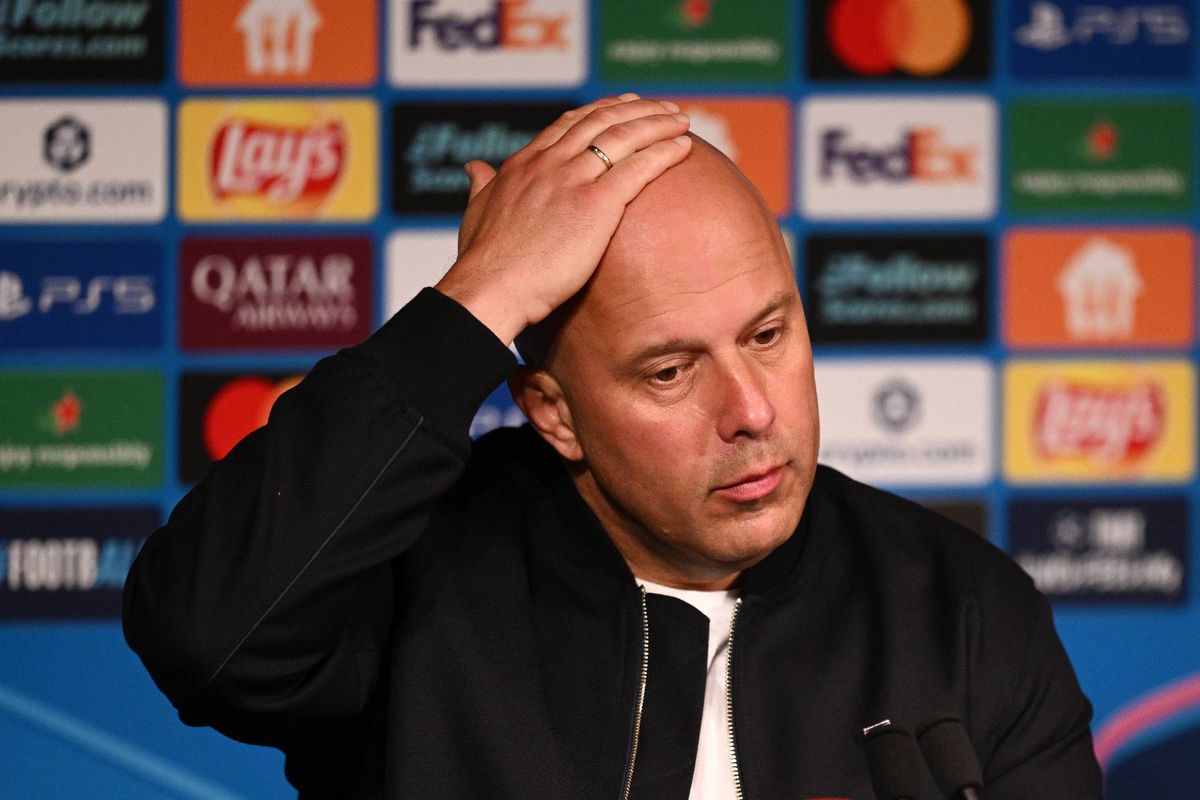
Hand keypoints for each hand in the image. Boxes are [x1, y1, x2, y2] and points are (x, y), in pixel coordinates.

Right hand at [436, 94, 692, 344]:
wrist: (492, 286)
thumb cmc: (483, 262)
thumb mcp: (476, 212)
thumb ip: (481, 186)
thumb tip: (474, 168)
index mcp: (524, 164)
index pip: (569, 124)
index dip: (600, 111)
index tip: (623, 105)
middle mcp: (551, 163)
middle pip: (601, 121)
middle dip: (636, 109)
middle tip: (662, 107)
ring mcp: (574, 180)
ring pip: (624, 137)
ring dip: (657, 123)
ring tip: (681, 121)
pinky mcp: (596, 204)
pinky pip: (638, 168)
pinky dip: (664, 152)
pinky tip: (684, 146)